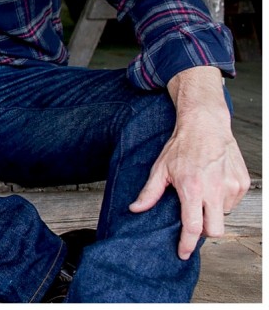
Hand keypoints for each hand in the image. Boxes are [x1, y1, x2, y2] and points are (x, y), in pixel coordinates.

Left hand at [129, 67, 249, 259]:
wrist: (206, 125)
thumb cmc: (182, 146)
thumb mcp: (160, 168)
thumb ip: (150, 192)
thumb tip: (136, 208)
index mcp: (192, 188)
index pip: (193, 227)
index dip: (188, 244)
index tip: (183, 253)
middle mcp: (215, 190)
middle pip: (215, 230)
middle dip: (204, 231)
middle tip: (193, 221)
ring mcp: (231, 187)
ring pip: (224, 215)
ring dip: (213, 211)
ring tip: (202, 192)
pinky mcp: (242, 183)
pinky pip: (232, 202)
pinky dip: (222, 199)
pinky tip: (212, 184)